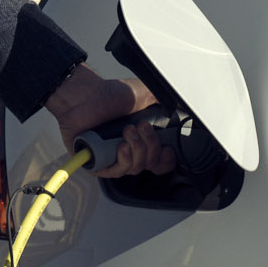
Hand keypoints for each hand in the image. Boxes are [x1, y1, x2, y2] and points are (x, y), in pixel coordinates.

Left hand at [44, 65, 175, 177]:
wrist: (84, 95)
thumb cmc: (108, 94)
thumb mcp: (143, 94)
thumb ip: (166, 101)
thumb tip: (183, 107)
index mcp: (142, 138)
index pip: (160, 160)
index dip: (166, 159)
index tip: (167, 149)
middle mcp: (129, 149)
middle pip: (150, 165)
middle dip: (150, 147)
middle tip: (141, 128)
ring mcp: (113, 157)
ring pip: (135, 168)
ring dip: (136, 150)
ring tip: (127, 131)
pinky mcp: (97, 163)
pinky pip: (115, 172)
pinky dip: (122, 161)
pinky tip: (121, 148)